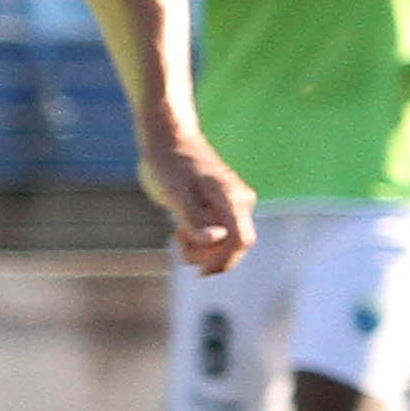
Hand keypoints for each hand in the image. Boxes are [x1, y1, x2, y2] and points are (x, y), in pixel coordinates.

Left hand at [139, 133, 255, 276]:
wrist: (168, 138)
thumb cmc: (168, 163)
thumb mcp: (175, 194)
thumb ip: (195, 219)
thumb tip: (218, 239)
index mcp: (231, 198)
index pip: (241, 241)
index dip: (223, 262)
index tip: (198, 272)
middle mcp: (240, 201)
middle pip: (233, 246)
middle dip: (206, 255)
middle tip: (177, 241)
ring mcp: (234, 204)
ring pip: (225, 243)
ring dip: (201, 249)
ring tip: (176, 234)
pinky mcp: (224, 206)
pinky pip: (219, 234)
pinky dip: (200, 240)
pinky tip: (180, 229)